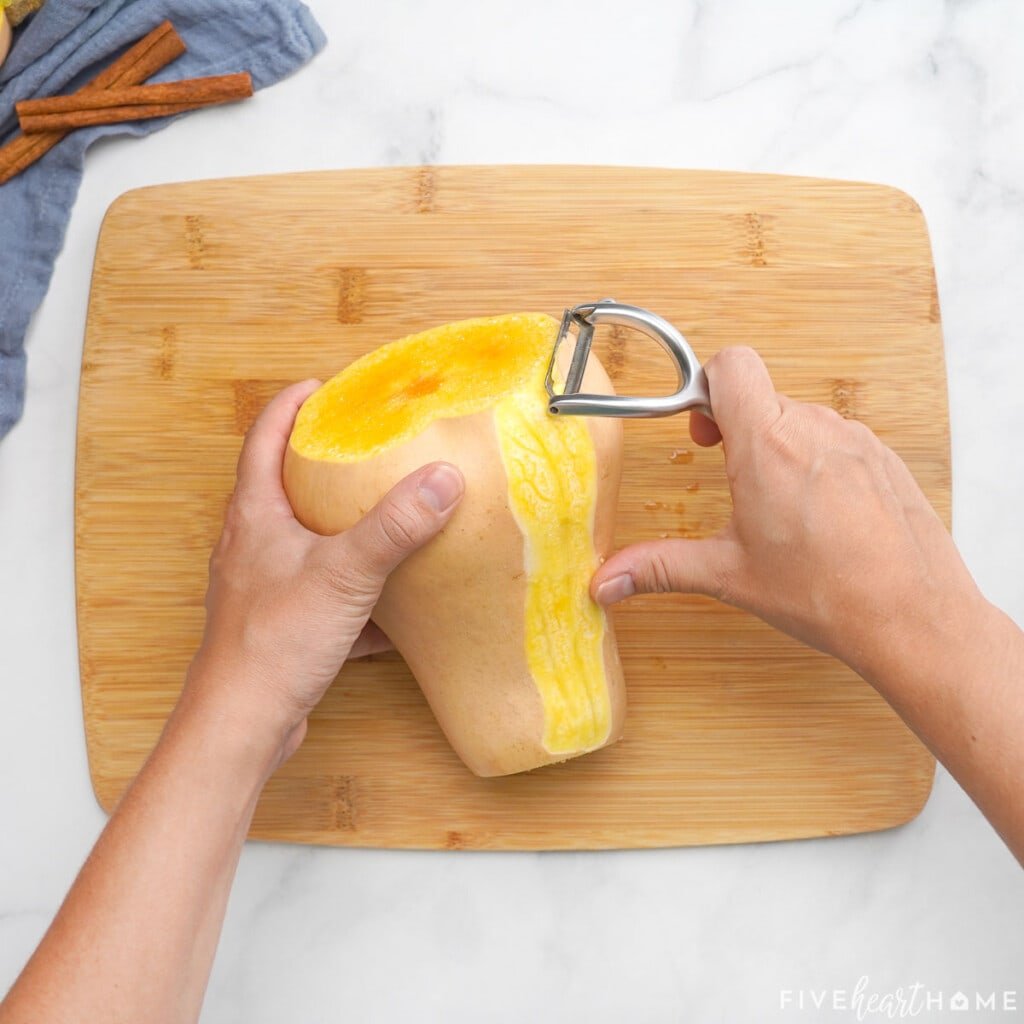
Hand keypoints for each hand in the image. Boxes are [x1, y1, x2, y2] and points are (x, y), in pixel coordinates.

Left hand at [183, 380, 464, 765]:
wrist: (242, 723)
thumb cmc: (274, 643)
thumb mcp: (345, 574)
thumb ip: (395, 526)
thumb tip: (442, 479)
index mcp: (254, 516)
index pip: (264, 438)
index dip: (291, 407)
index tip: (324, 386)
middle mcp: (252, 544)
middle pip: (281, 486)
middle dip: (320, 465)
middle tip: (362, 447)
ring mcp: (265, 586)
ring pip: (304, 542)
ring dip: (339, 528)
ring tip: (382, 517)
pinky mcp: (282, 625)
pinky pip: (324, 595)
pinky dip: (356, 595)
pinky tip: (392, 611)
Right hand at [591, 347, 983, 677]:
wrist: (913, 617)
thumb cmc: (826, 593)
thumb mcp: (729, 575)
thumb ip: (660, 567)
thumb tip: (605, 582)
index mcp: (766, 446)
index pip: (732, 365)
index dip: (706, 384)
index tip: (702, 429)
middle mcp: (814, 428)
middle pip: (763, 397)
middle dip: (738, 428)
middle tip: (732, 478)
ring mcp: (856, 440)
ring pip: (801, 420)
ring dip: (780, 448)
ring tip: (780, 508)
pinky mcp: (884, 458)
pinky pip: (838, 441)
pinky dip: (819, 465)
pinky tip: (822, 517)